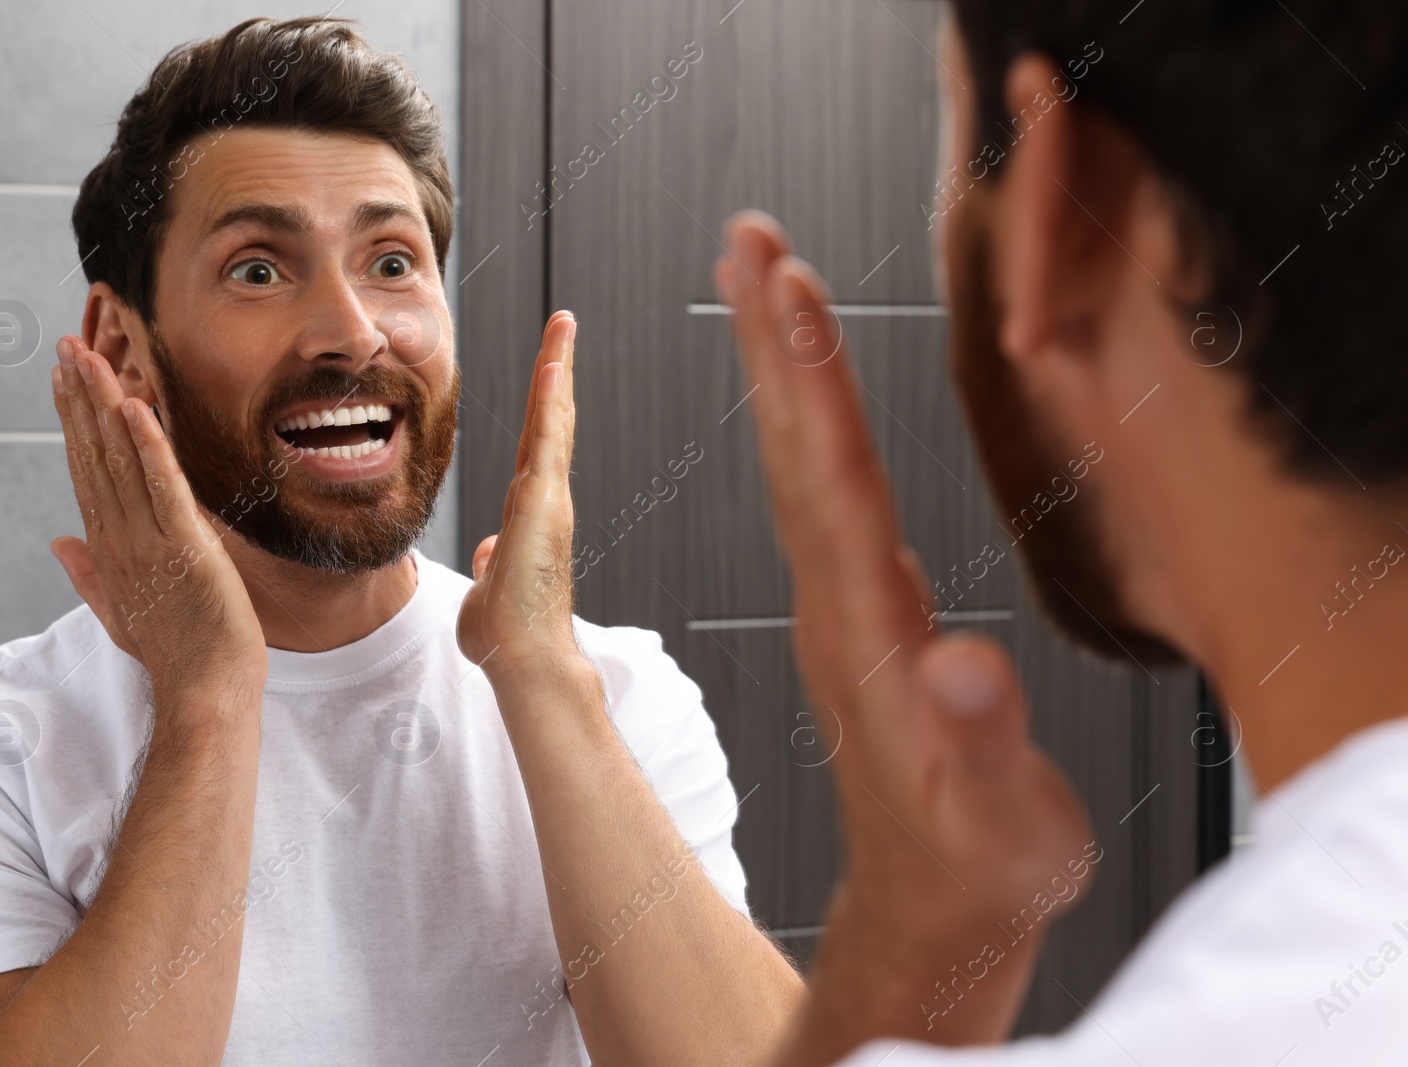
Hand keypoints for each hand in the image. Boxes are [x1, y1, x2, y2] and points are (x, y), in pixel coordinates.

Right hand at [49, 335, 266, 702]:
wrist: (205, 695)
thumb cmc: (175, 654)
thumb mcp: (122, 610)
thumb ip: (89, 574)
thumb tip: (58, 543)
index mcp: (109, 550)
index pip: (85, 472)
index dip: (73, 422)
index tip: (64, 380)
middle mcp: (119, 540)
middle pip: (93, 456)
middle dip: (79, 398)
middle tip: (67, 346)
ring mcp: (148, 543)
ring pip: (118, 461)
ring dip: (103, 405)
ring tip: (89, 356)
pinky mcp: (184, 549)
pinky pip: (163, 488)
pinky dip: (147, 446)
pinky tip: (135, 407)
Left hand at [457, 311, 583, 687]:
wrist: (523, 660)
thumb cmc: (507, 635)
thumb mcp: (489, 588)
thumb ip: (490, 563)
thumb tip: (488, 552)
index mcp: (530, 516)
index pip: (535, 447)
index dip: (543, 407)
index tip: (549, 370)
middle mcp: (546, 501)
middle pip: (553, 422)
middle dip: (557, 371)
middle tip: (563, 326)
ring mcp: (549, 499)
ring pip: (554, 421)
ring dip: (557, 370)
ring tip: (562, 326)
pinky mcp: (543, 503)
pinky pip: (547, 441)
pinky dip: (551, 400)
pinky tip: (553, 364)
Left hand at [714, 213, 1092, 1048]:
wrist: (932, 916)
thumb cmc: (976, 868)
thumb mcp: (996, 820)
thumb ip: (978, 743)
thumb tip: (962, 669)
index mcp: (868, 632)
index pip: (830, 481)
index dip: (815, 379)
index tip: (787, 284)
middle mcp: (838, 608)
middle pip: (797, 451)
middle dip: (776, 339)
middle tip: (748, 237)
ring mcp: (842, 612)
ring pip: (801, 468)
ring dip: (784, 370)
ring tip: (767, 283)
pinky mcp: (857, 622)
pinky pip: (824, 501)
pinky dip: (812, 431)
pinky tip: (807, 398)